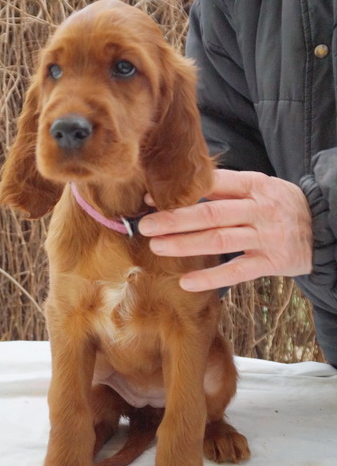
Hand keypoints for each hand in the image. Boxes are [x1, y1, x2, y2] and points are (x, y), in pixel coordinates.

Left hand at [138, 169, 312, 291]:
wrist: (323, 227)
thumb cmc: (280, 205)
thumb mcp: (260, 187)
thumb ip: (225, 189)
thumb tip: (178, 192)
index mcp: (255, 185)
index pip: (214, 184)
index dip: (182, 192)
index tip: (152, 198)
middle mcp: (260, 209)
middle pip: (211, 213)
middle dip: (175, 220)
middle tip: (145, 226)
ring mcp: (266, 237)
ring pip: (220, 240)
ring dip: (185, 244)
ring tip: (156, 247)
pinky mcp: (271, 263)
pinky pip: (237, 272)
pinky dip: (211, 278)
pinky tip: (186, 281)